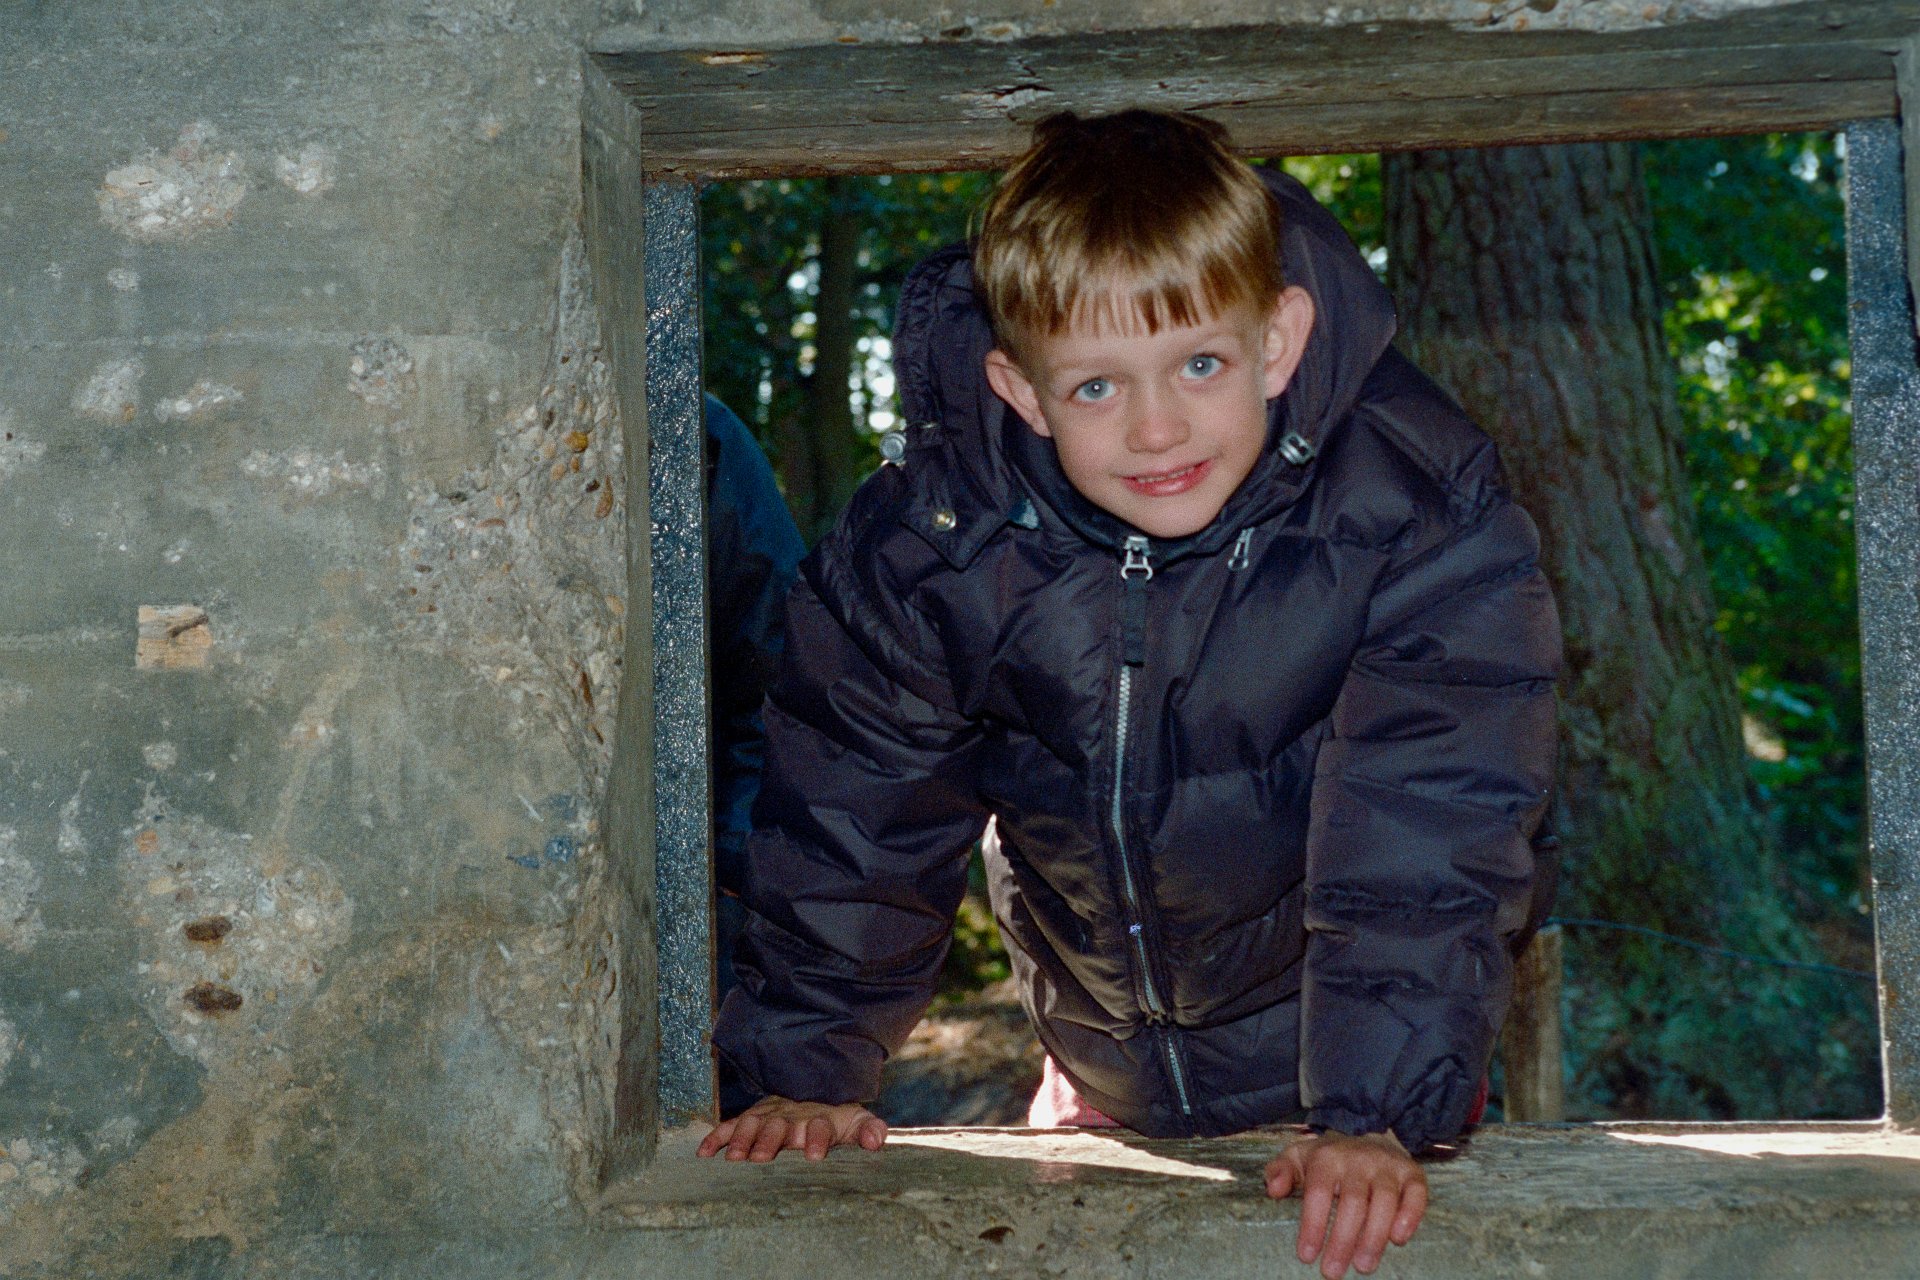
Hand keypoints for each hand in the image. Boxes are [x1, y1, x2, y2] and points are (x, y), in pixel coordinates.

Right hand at [696, 1096, 887, 1162]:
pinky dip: (716, 1137)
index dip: (816, 1139)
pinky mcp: (750, 1119)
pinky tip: (703, 1154)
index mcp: (819, 1118)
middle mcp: (791, 1115)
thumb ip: (870, 1129)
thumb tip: (875, 1141)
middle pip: (779, 1126)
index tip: (814, 1155)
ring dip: (743, 1140)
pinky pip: (730, 1126)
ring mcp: (768, 1115)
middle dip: (771, 1141)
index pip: (818, 1126)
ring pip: (752, 1124)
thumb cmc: (836, 1119)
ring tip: (735, 1158)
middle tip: (765, 1158)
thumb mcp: (857, 1121)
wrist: (813, 1094)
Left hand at [1264, 1129, 1426, 1278]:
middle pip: (1352, 1202)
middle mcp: (1359, 1159)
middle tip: (1332, 1272)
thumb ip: (1280, 1171)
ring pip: (1384, 1201)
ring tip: (1363, 1266)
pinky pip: (1416, 1194)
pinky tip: (1398, 1239)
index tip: (1306, 1256)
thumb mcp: (1298, 1157)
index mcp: (1328, 1157)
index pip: (1319, 1192)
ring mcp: (1387, 1165)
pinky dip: (1410, 1216)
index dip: (1313, 1225)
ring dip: (1374, 1236)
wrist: (1369, 1136)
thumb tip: (1273, 1189)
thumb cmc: (1329, 1159)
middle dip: (1342, 1240)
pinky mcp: (1412, 1173)